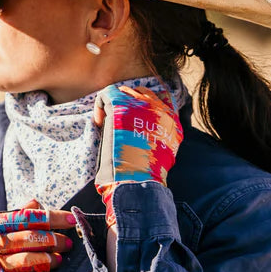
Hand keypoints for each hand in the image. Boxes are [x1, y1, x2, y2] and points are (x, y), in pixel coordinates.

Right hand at [0, 204, 74, 271]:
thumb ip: (5, 218)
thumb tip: (35, 203)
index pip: (26, 217)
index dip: (52, 217)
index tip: (71, 218)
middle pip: (32, 237)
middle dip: (56, 239)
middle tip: (70, 242)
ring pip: (30, 258)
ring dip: (50, 259)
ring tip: (59, 260)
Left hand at [94, 85, 182, 225]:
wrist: (137, 180)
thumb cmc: (147, 176)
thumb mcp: (165, 155)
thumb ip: (160, 140)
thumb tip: (150, 139)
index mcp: (172, 121)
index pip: (164, 99)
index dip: (146, 104)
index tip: (135, 116)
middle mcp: (158, 109)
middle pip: (142, 92)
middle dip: (128, 102)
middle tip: (116, 120)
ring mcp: (140, 105)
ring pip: (124, 91)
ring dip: (113, 104)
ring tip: (105, 121)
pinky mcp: (120, 105)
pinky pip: (106, 94)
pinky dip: (99, 105)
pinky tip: (98, 121)